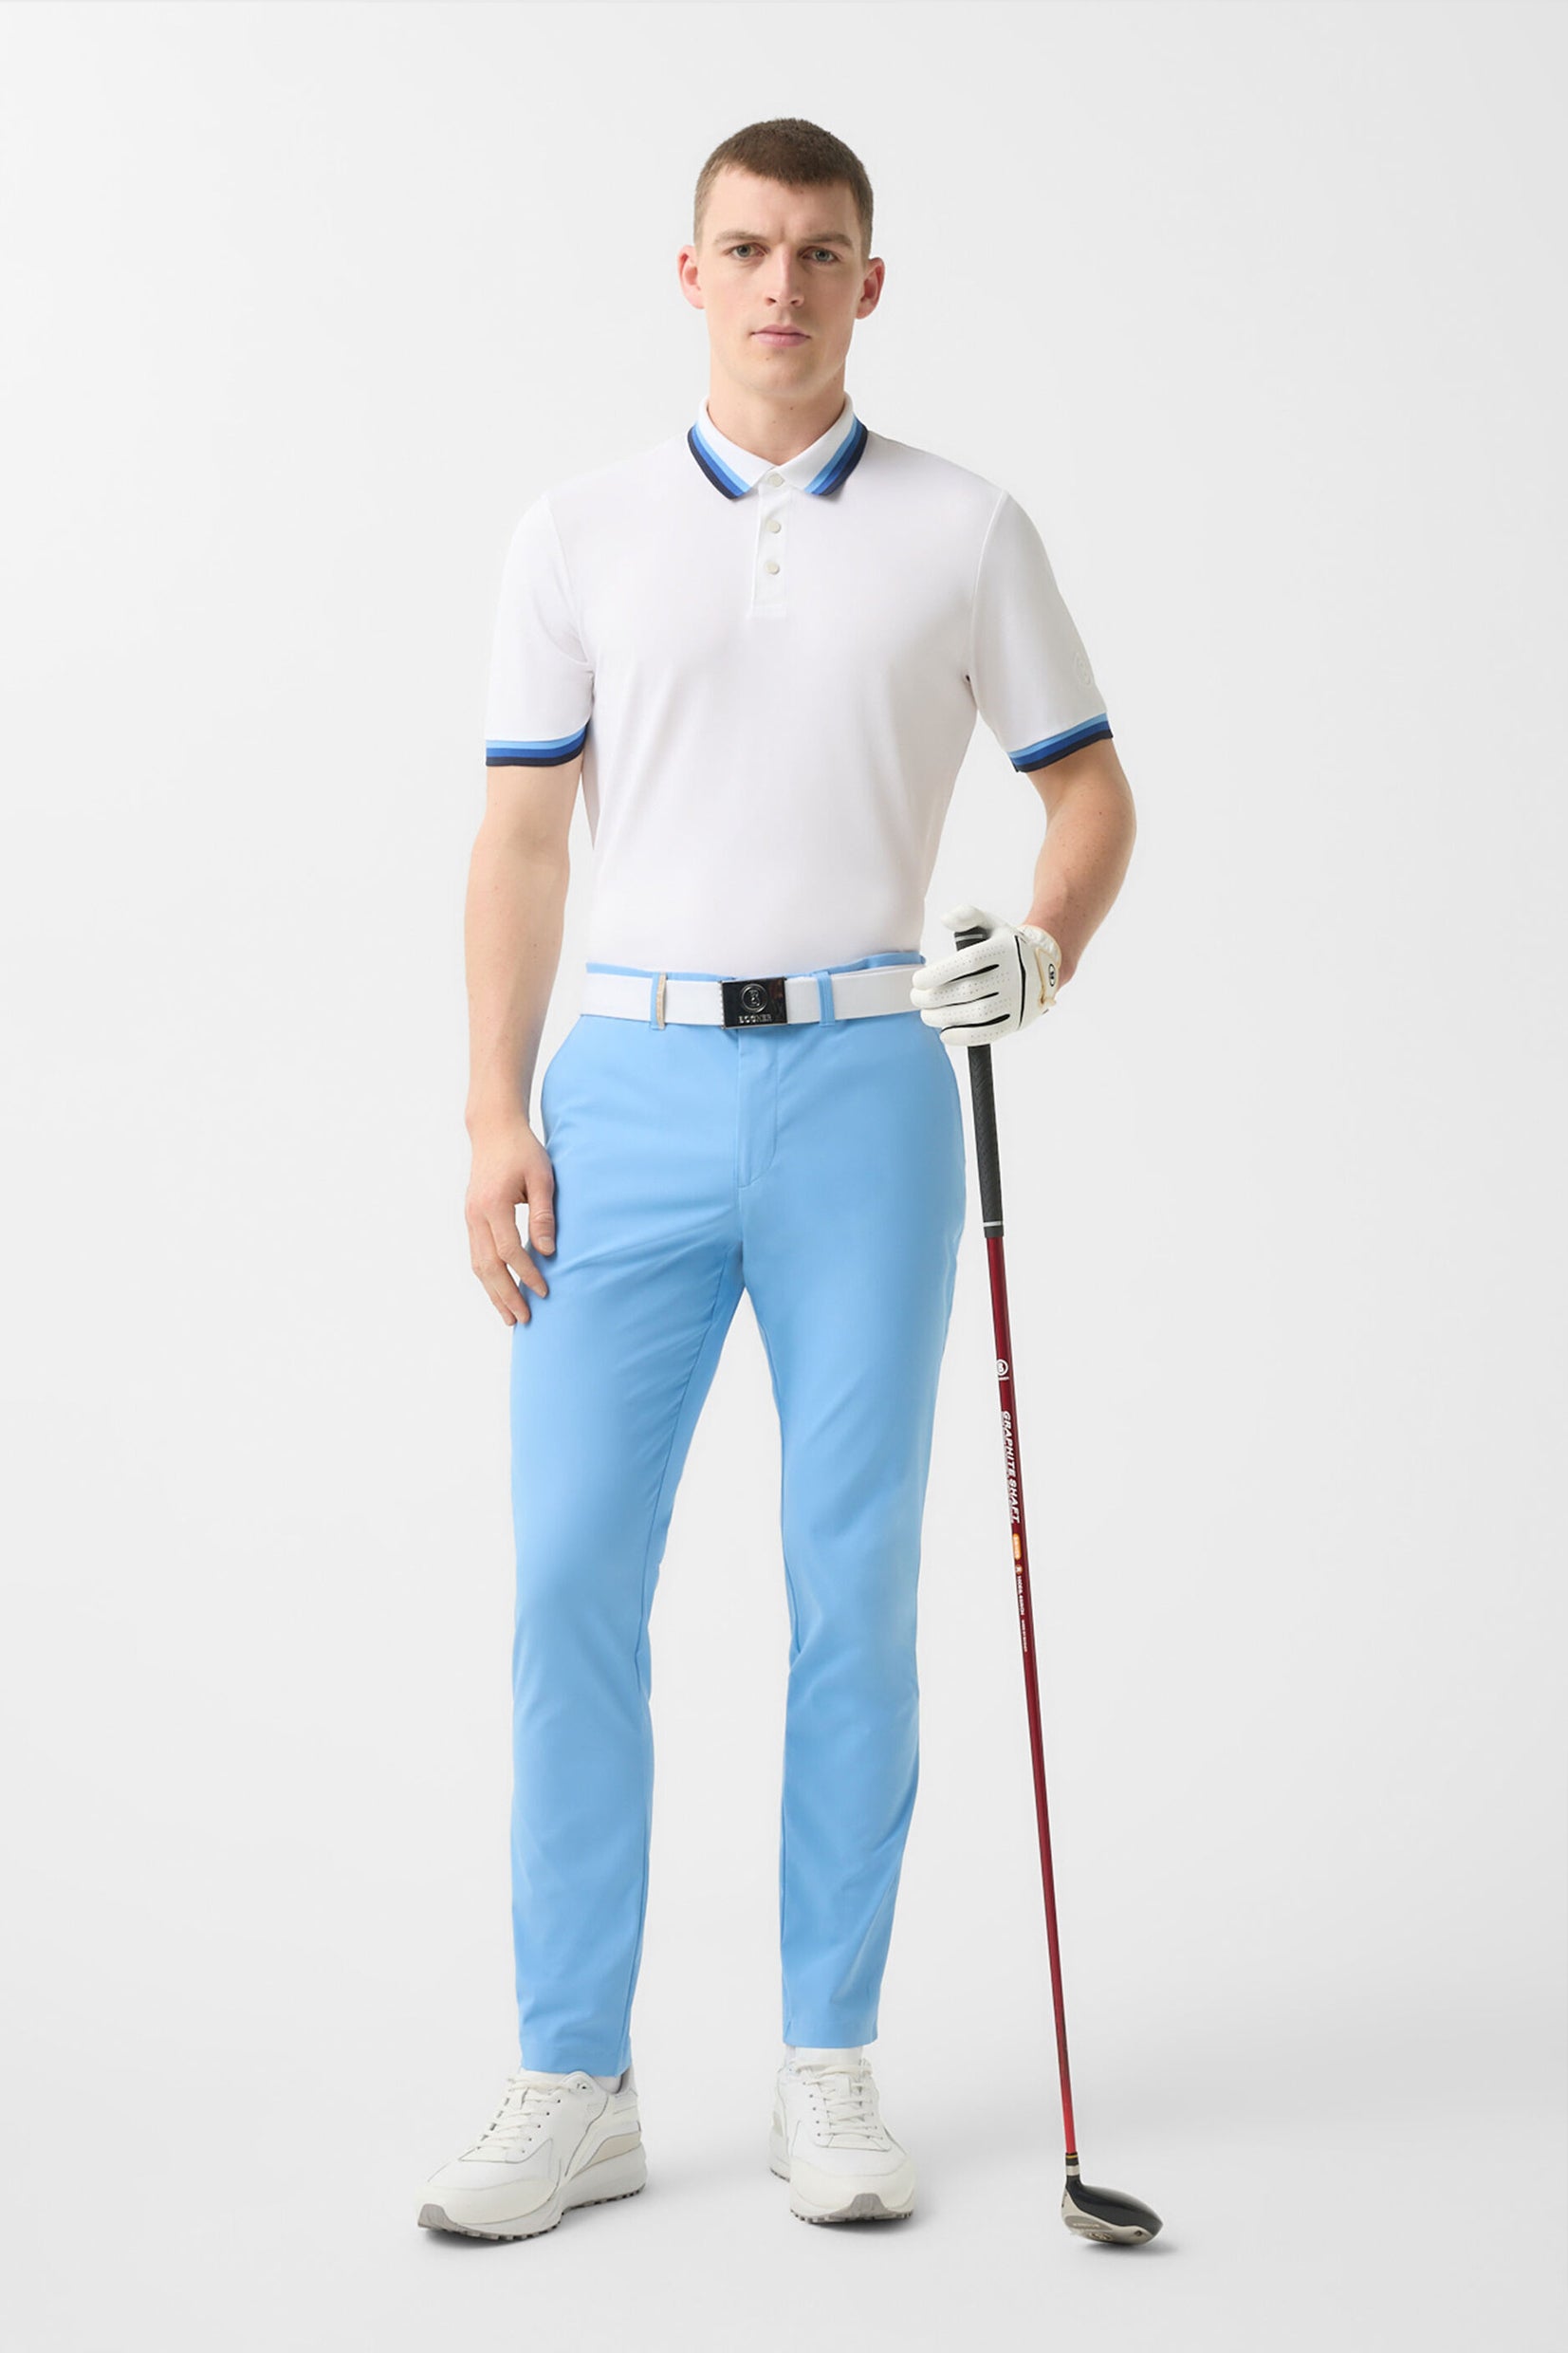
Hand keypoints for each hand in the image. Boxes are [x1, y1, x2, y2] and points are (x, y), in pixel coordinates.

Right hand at [465, 1113, 556, 1325]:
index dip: (527, 1274)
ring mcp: (469, 1218)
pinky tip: (499, 1292)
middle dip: (506, 1296)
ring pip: (477, 1265)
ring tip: (509, 1318)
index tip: (544, 1290)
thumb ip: (543, 1214)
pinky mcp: (471, 1219)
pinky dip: (487, 1278)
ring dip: (493, 1293)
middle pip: (488, 1266)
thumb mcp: (542, 1177)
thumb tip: (548, 1251)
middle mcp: (475, 1215)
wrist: (493, 1130)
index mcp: (493, 1204)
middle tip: (524, 1320)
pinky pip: (476, 1255)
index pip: (509, 1251)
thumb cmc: (522, 1151)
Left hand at [909, 900, 1060, 1041]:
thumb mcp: (990, 924)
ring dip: (945, 1017)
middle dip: (935, 998)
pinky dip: (965, 1037)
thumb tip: (946, 918)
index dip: (939, 973)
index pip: (968, 962)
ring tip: (926, 1014)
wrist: (1041, 967)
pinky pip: (990, 1033)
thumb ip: (967, 915)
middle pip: (968, 991)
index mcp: (1004, 949)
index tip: (917, 981)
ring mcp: (1017, 1000)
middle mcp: (1014, 974)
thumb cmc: (1004, 945)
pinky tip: (944, 1034)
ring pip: (977, 1014)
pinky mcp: (1017, 1020)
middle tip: (916, 998)